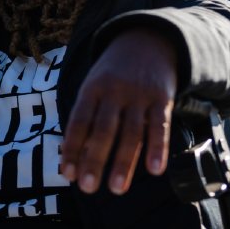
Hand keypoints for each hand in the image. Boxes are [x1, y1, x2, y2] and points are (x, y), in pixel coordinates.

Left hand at [60, 26, 178, 195]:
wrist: (147, 40)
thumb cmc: (113, 73)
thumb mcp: (94, 85)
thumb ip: (86, 116)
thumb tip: (73, 157)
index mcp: (92, 88)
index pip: (79, 121)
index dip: (72, 148)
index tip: (67, 174)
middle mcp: (114, 91)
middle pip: (103, 130)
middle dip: (95, 160)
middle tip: (88, 188)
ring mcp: (139, 95)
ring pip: (131, 132)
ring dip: (124, 162)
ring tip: (117, 188)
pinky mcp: (162, 98)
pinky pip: (159, 126)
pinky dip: (158, 148)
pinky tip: (155, 170)